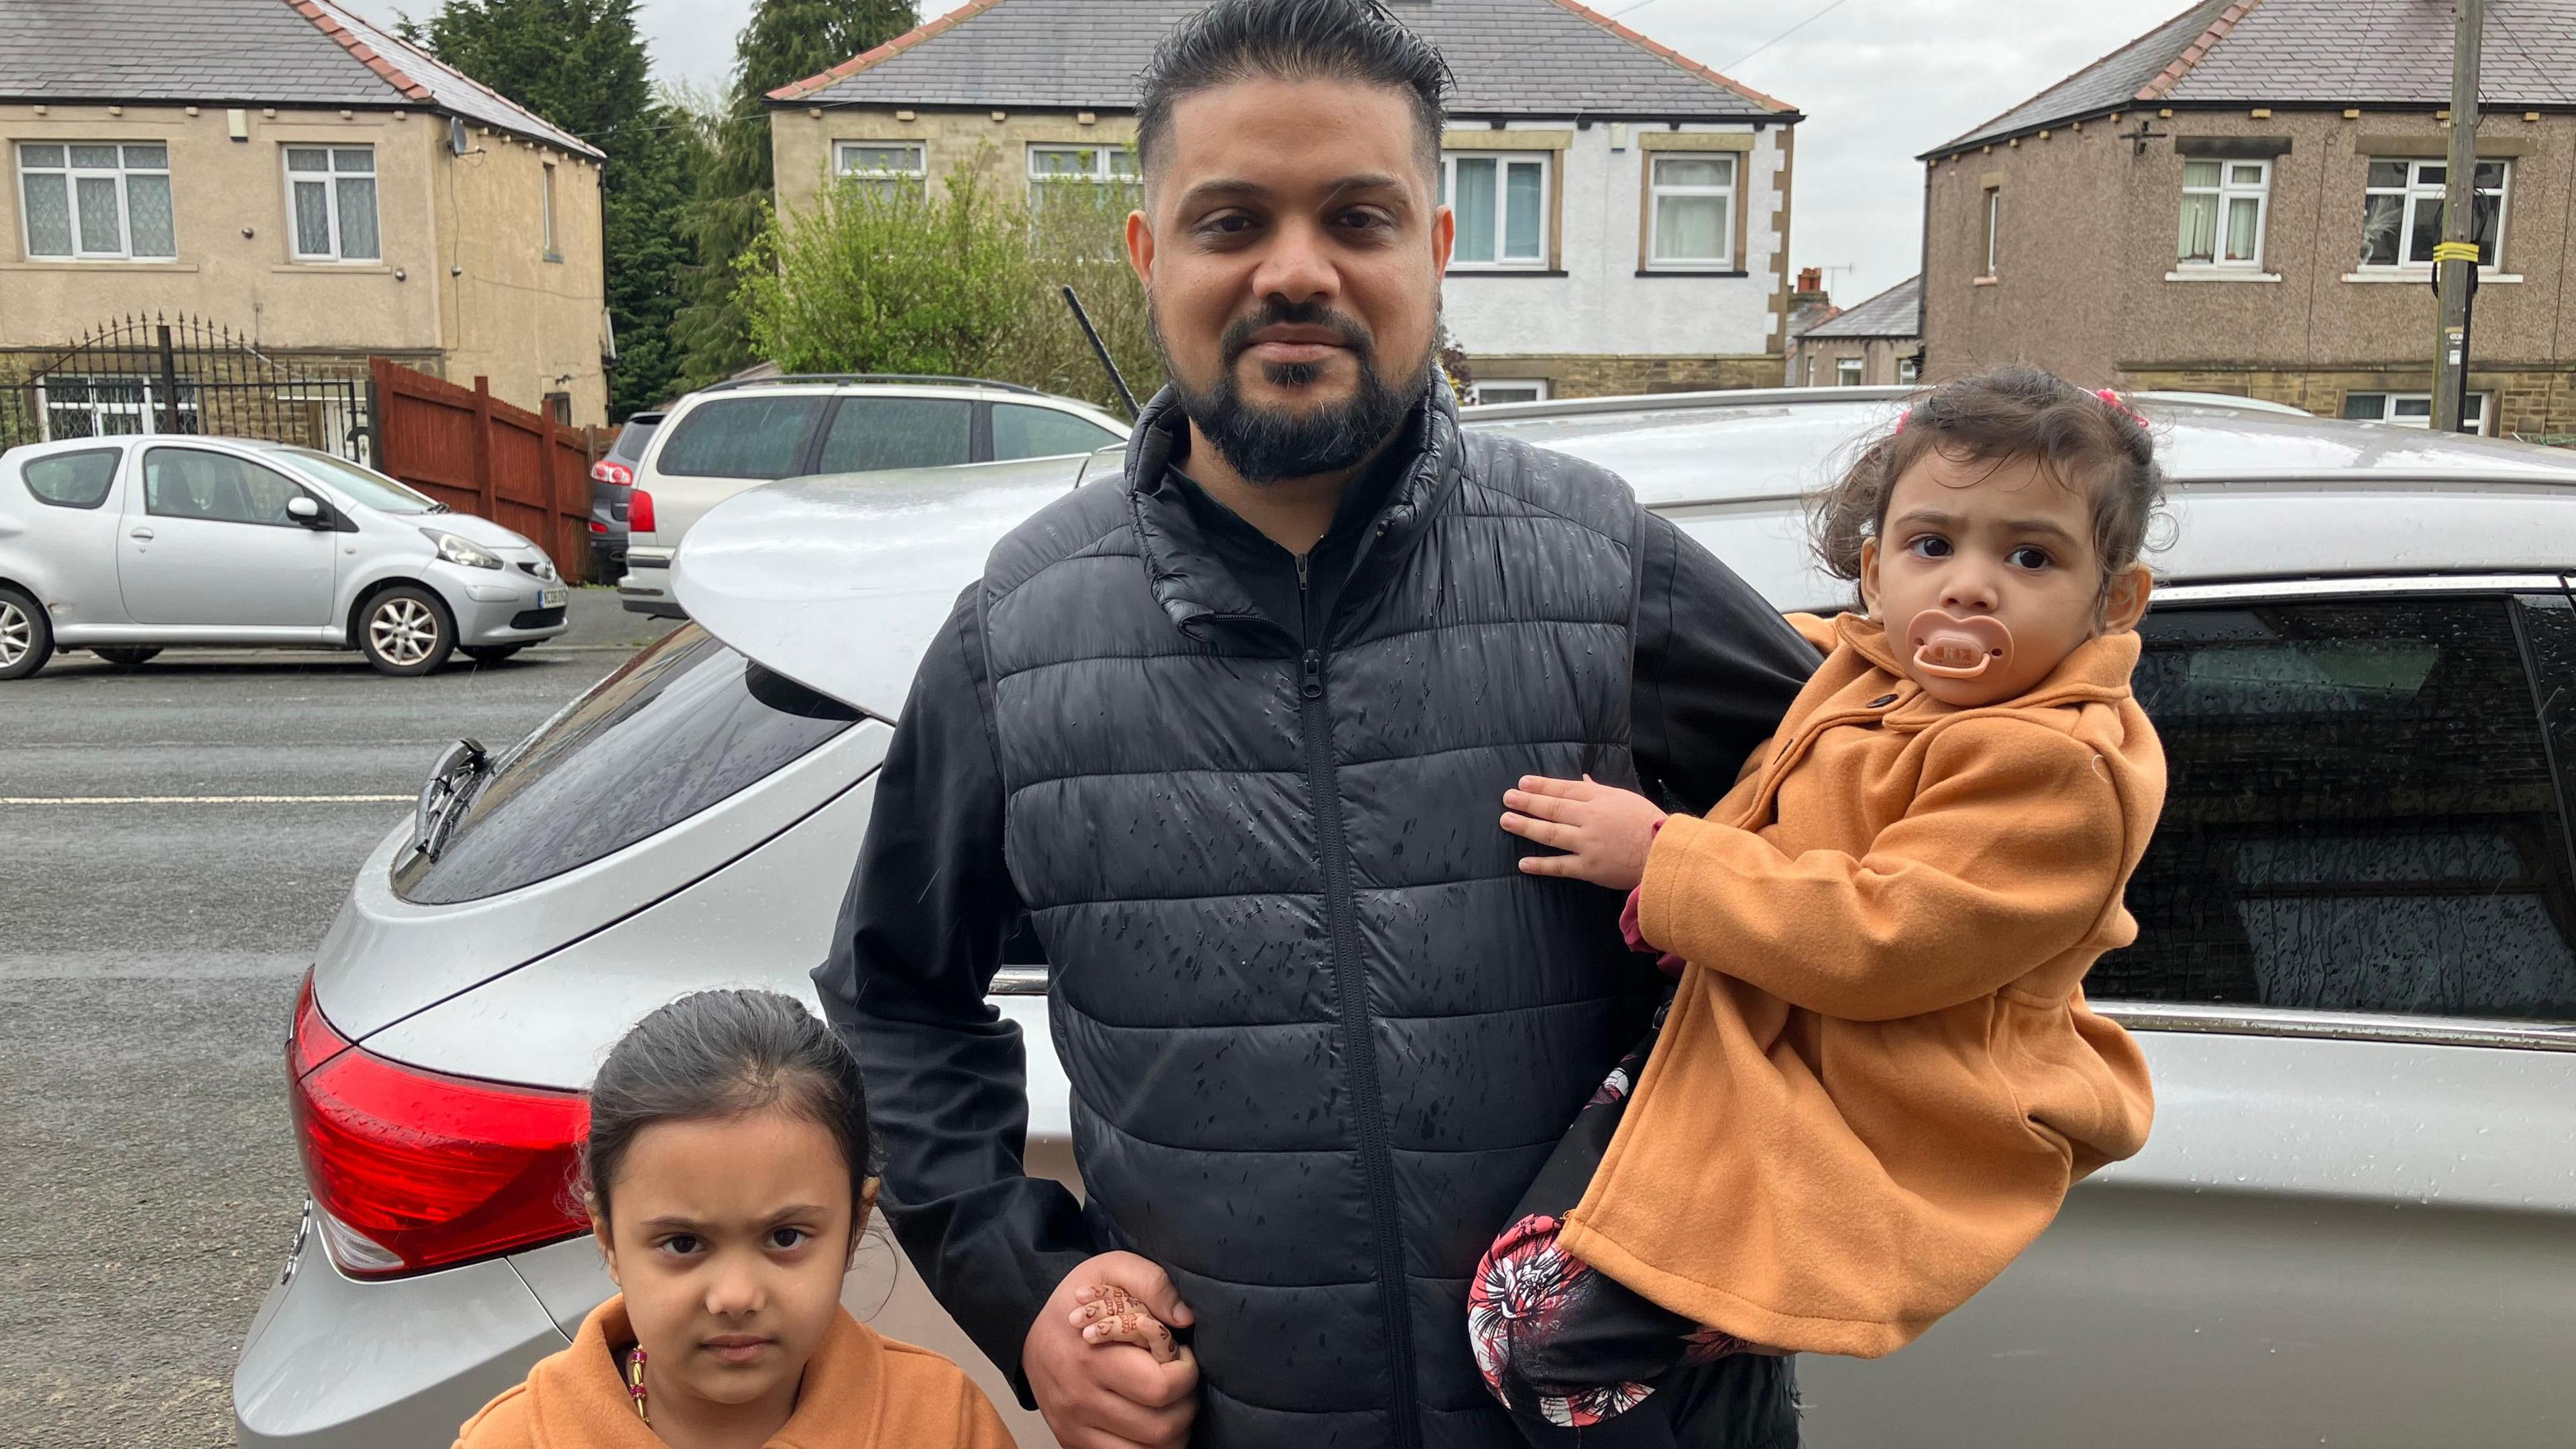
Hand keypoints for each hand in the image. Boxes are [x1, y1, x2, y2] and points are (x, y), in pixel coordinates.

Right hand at [1026, 1252, 1198, 1448]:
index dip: (1187, 1374)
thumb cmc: (1081, 1299)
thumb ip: (1153, 1283)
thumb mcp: (1113, 1268)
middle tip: (1179, 1381)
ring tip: (1168, 1404)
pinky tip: (1150, 1423)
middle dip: (1186, 1405)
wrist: (1027, 1324)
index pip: (1161, 1388)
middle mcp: (1081, 1401)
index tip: (1181, 1356)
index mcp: (1093, 1358)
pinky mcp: (1072, 1442)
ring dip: (1172, 1433)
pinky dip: (1148, 1448)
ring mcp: (1075, 1428)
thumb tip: (1185, 1318)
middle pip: (1161, 1428)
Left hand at [1501, 774, 1665, 890]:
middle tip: (1507, 798)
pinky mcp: (1590, 868)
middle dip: (1527, 802)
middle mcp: (1591, 818)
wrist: (1666, 853)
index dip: (1541, 785)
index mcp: (1601, 799)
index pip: (1565, 788)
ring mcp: (1588, 844)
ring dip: (1526, 827)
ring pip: (1551, 833)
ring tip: (1507, 821)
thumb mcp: (1625, 799)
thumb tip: (1582, 779)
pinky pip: (1560, 866)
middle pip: (1553, 808)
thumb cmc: (1648, 823)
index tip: (1522, 782)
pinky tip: (1523, 863)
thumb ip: (1599, 790)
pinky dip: (1541, 865)